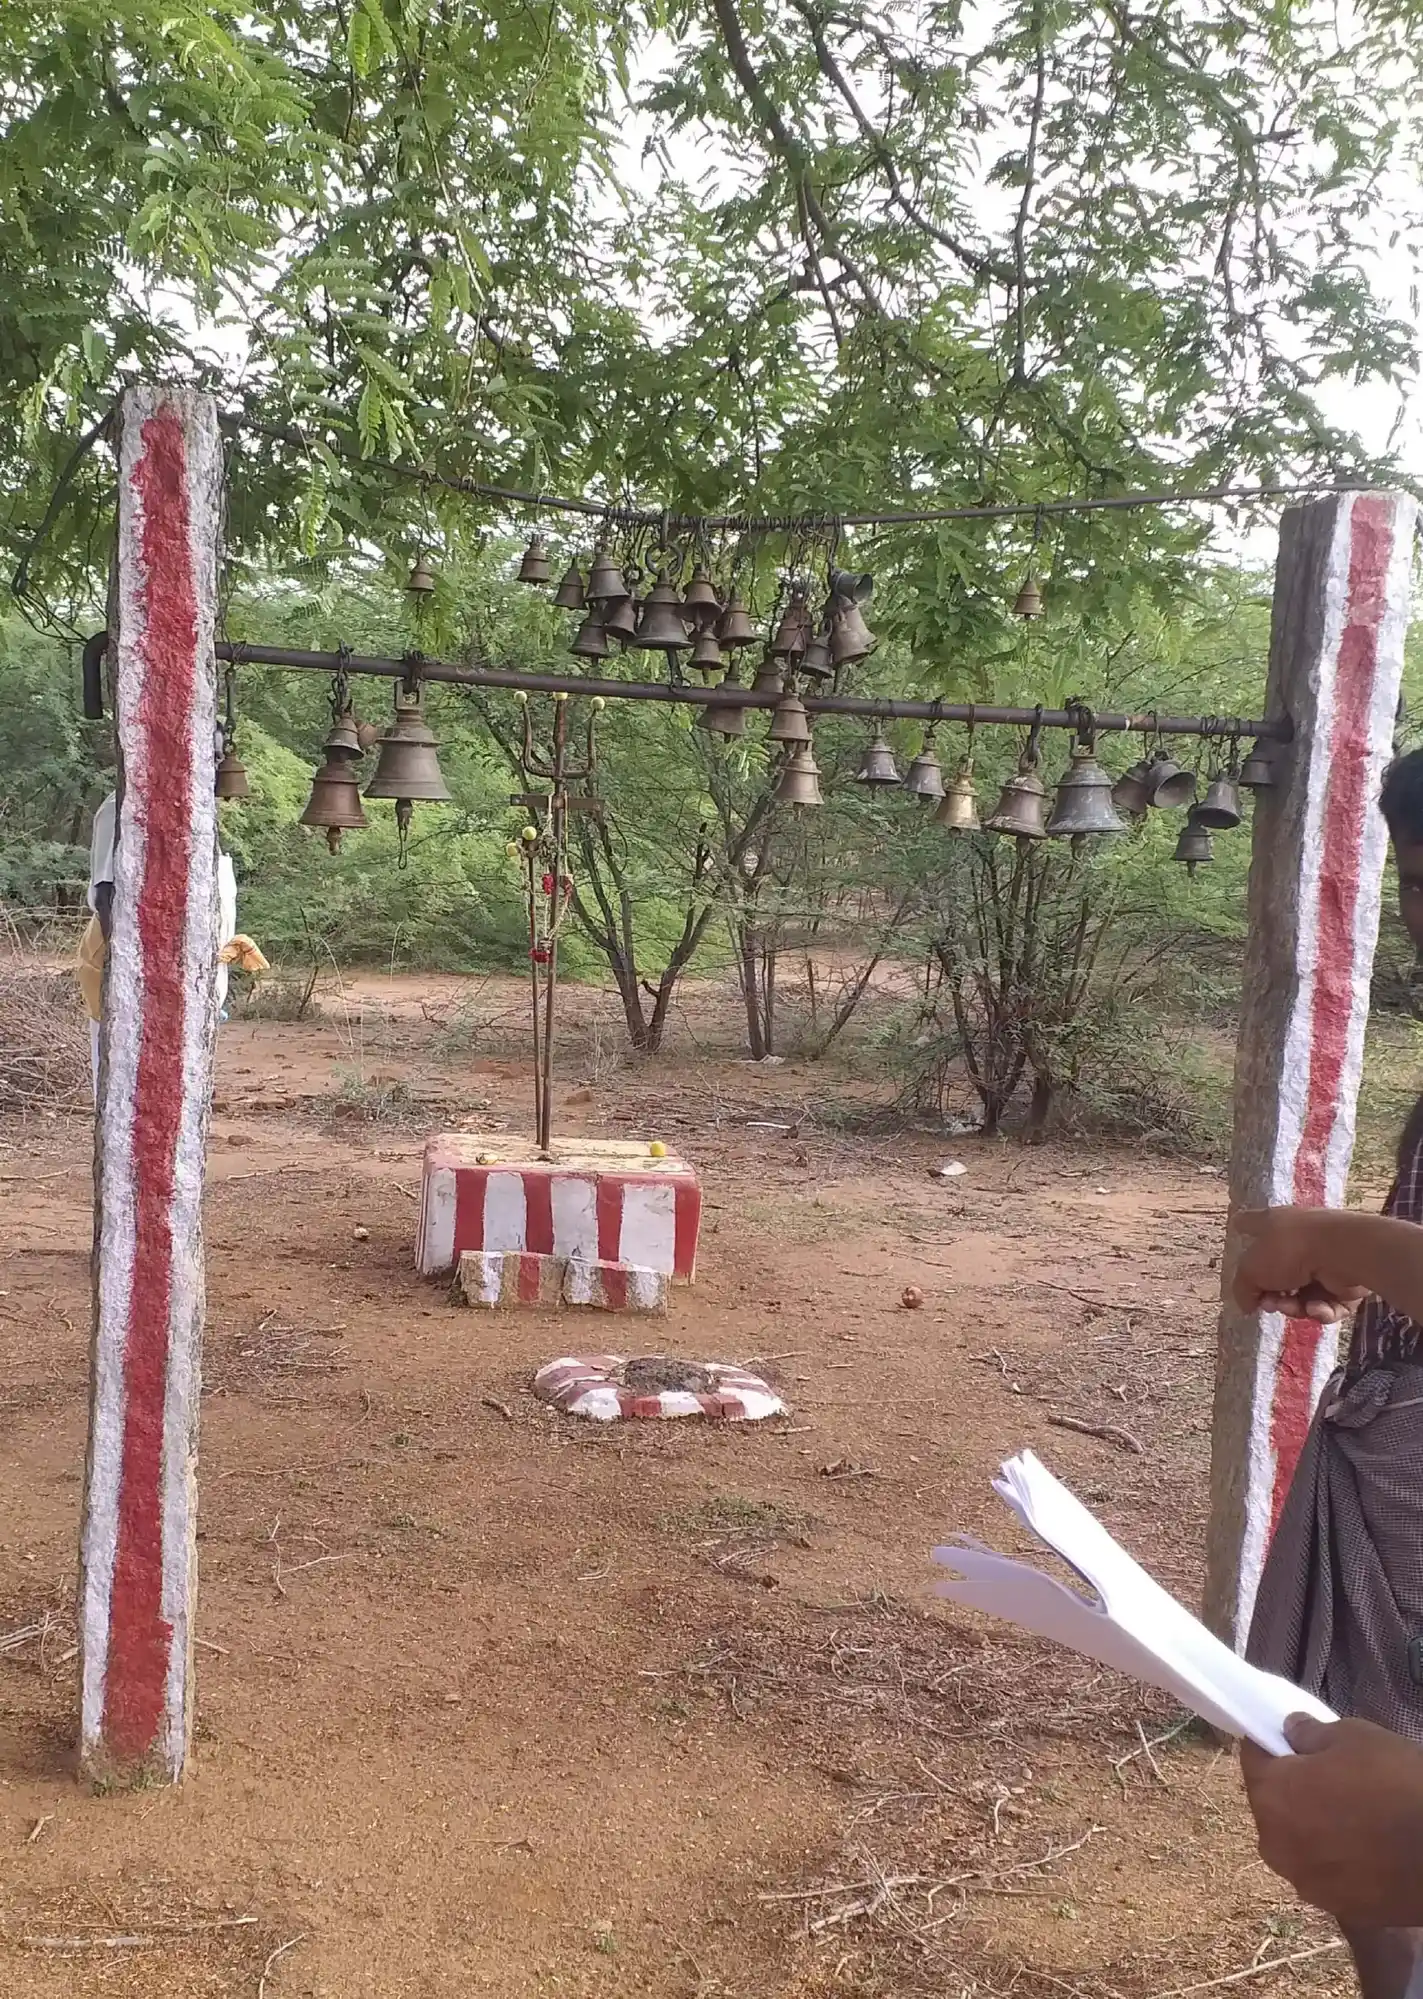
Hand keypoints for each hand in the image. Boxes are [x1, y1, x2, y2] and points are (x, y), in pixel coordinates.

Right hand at [1231, 1208, 1370, 1322]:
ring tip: (1294, 1307)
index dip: (1242, 1227)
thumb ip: (1242, 1289)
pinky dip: (1320, 1309)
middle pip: (1278, 1272)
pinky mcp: (1346, 1283)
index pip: (1251, 1223)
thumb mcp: (1250, 1270)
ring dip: (1295, 1306)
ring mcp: (1325, 1260)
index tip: (1237, 1229)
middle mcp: (1299, 1238)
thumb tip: (1248, 1305)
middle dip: (1271, 1294)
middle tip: (1270, 1303)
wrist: (1343, 1254)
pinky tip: (1316, 1307)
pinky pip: (1326, 1303)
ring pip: (1302, 1294)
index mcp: (1273, 1224)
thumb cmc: (1289, 1251)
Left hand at [1240, 1716, 1422, 1925]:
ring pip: (1296, 1841)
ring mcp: (1305, 1882)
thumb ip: (1310, 1733)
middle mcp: (1275, 1845)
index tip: (1290, 1740)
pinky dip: (1335, 1857)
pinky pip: (1324, 1871)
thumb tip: (1290, 1731)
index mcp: (1270, 1796)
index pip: (1253, 1759)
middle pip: (1272, 1804)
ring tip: (1350, 1813)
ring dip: (1311, 1826)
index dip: (1270, 1745)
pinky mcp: (1336, 1908)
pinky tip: (1364, 1846)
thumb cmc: (1395, 1783)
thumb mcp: (1353, 1736)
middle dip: (1290, 1788)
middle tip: (1327, 1777)